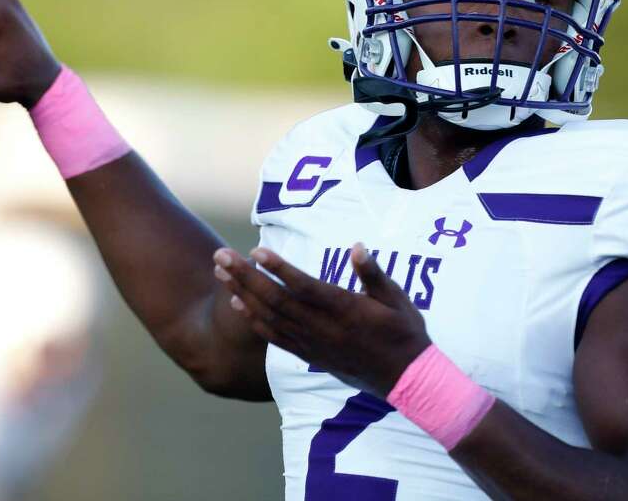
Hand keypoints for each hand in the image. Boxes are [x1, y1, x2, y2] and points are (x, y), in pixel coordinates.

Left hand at [213, 243, 430, 397]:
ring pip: (269, 317)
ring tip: (220, 271)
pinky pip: (274, 337)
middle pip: (276, 300)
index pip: (305, 287)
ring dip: (241, 292)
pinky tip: (236, 302)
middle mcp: (323, 329)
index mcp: (345, 310)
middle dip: (245, 276)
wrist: (406, 381)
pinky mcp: (309, 356)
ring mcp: (313, 344)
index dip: (280, 269)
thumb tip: (357, 247)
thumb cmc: (404, 333)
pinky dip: (252, 319)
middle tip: (221, 255)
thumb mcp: (397, 299)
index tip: (256, 250)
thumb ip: (373, 273)